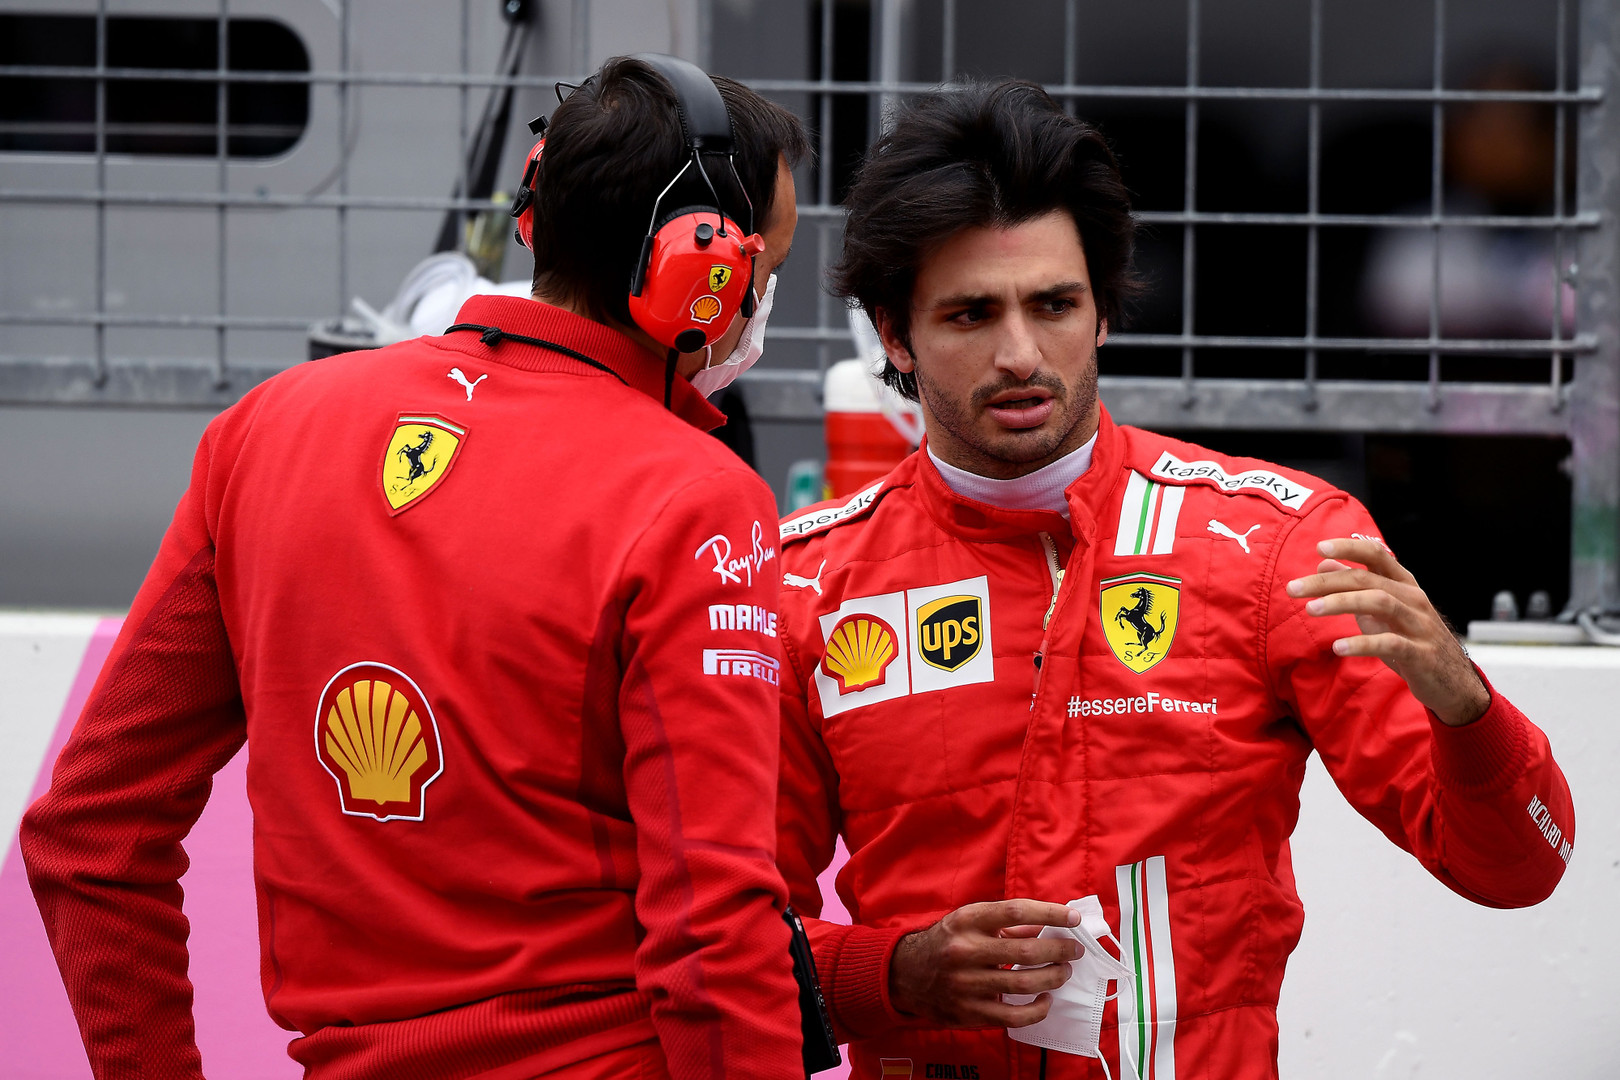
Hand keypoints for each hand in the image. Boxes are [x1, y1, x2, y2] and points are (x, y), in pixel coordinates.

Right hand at [889, 899, 1080, 1027]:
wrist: (906, 973)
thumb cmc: (947, 942)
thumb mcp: (969, 921)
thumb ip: (1007, 924)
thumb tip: (1049, 925)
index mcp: (967, 921)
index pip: (1016, 912)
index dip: (1050, 914)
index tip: (1073, 918)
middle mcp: (965, 951)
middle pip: (1027, 951)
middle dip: (1060, 951)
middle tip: (1074, 950)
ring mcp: (967, 984)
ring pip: (1024, 984)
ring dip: (1053, 977)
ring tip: (1063, 971)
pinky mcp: (969, 1012)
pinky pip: (1014, 1016)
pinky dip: (1037, 1009)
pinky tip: (1045, 999)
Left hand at [1286, 537, 1489, 726]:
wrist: (1452, 682)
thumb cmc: (1410, 640)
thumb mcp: (1381, 610)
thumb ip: (1355, 587)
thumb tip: (1324, 563)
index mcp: (1404, 584)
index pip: (1377, 555)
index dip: (1349, 548)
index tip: (1319, 548)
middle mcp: (1413, 598)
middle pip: (1367, 579)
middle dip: (1327, 582)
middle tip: (1292, 588)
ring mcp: (1419, 625)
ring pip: (1379, 602)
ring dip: (1341, 603)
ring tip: (1310, 610)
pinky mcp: (1420, 654)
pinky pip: (1390, 643)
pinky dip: (1362, 643)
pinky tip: (1338, 647)